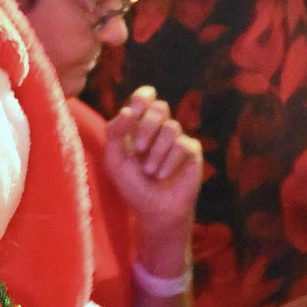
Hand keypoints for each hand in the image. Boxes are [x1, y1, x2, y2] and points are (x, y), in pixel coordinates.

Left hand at [99, 88, 203, 239]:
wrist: (153, 210)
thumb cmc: (132, 185)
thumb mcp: (115, 161)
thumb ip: (114, 133)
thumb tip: (127, 110)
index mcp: (140, 126)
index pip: (145, 98)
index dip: (143, 96)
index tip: (136, 108)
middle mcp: (160, 129)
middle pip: (160, 108)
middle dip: (147, 127)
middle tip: (139, 149)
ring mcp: (177, 139)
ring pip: (172, 127)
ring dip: (157, 151)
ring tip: (150, 171)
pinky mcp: (192, 151)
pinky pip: (183, 145)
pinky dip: (169, 161)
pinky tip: (162, 175)